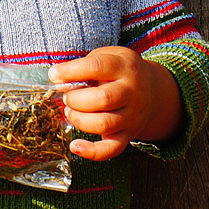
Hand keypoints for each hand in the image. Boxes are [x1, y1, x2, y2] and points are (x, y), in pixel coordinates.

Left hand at [50, 46, 182, 160]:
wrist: (153, 90)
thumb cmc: (120, 72)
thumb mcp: (110, 56)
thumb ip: (86, 64)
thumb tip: (59, 80)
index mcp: (125, 67)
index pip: (97, 66)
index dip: (71, 71)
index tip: (54, 74)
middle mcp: (132, 92)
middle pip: (103, 98)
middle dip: (76, 99)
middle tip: (68, 97)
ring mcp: (132, 116)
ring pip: (104, 124)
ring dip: (79, 119)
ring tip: (71, 112)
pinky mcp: (128, 135)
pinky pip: (112, 149)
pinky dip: (91, 152)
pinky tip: (75, 146)